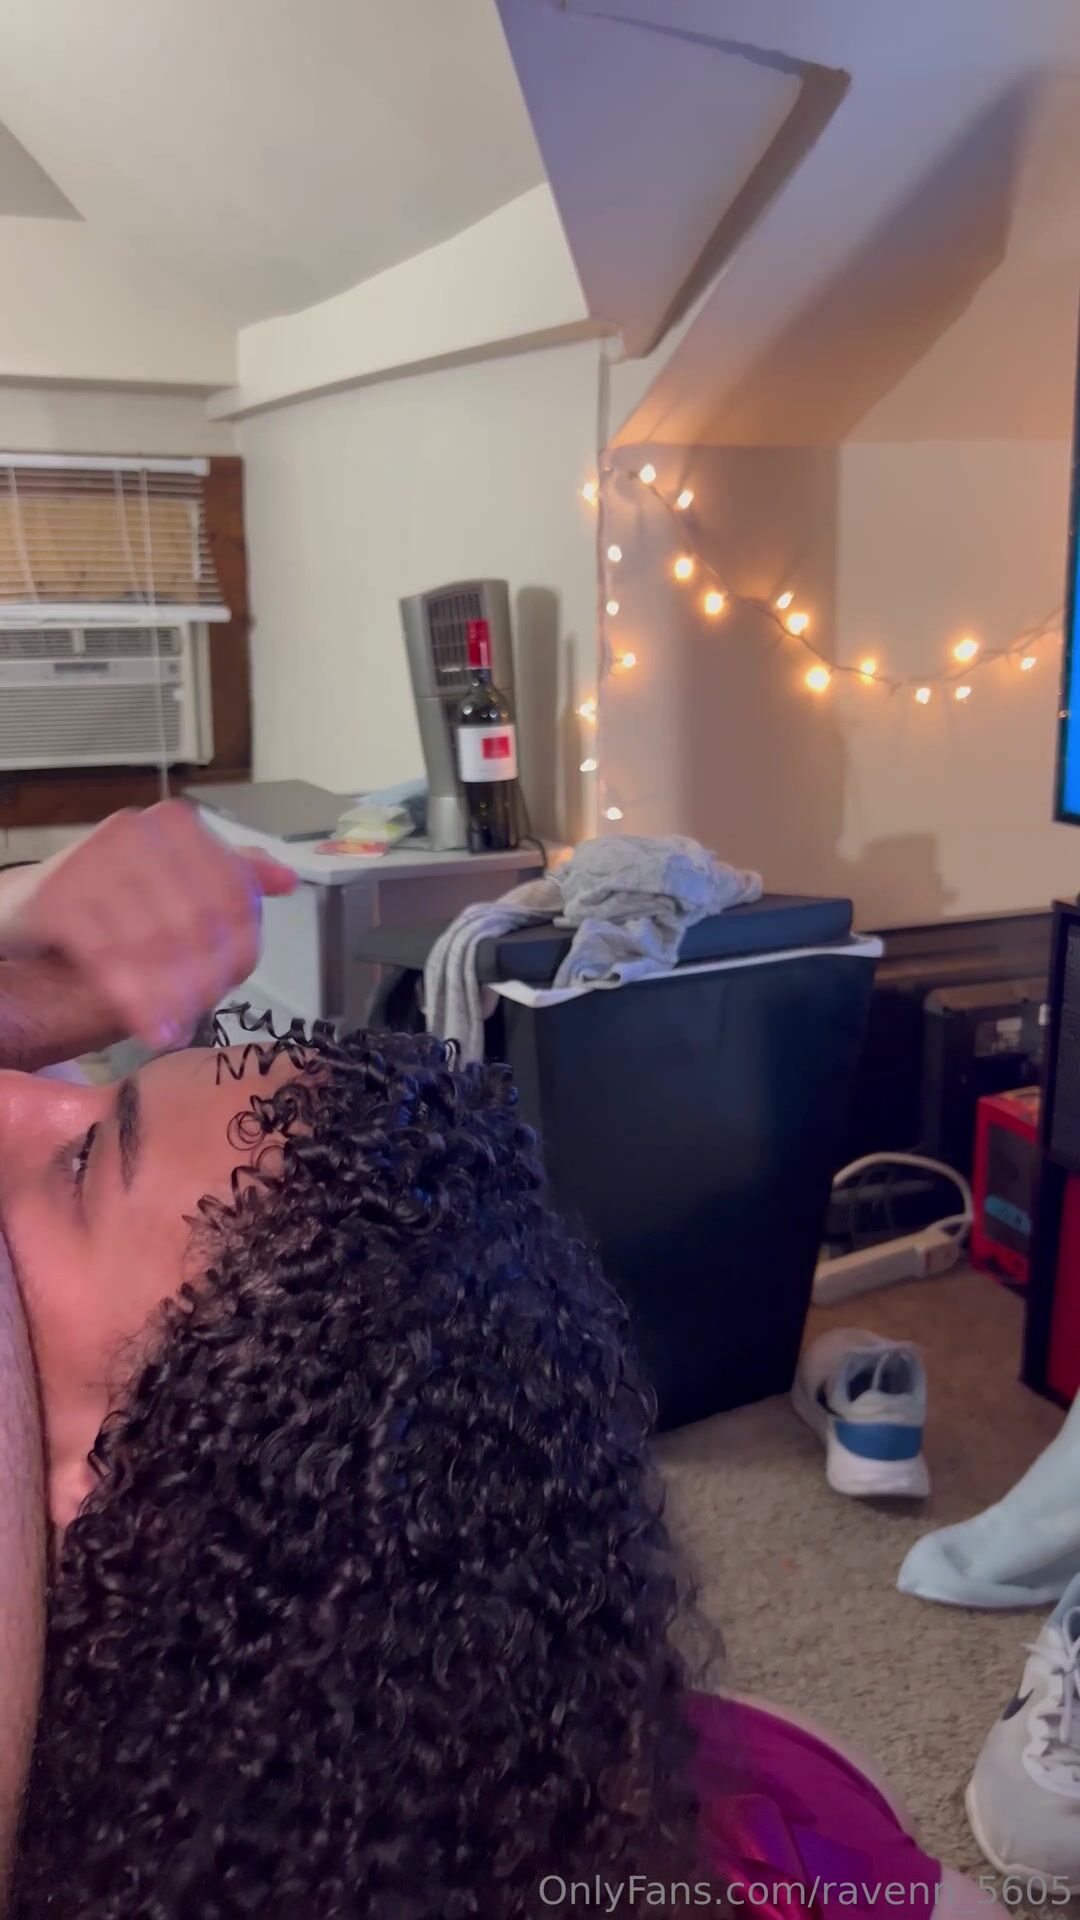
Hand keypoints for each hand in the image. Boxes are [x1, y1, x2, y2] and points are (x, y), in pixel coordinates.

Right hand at [0, 802, 295, 1049]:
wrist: (26, 906)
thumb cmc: (107, 895)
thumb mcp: (170, 879)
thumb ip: (228, 875)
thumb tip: (287, 879)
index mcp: (176, 823)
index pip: (234, 893)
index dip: (238, 946)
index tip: (231, 983)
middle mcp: (139, 831)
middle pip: (201, 922)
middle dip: (206, 975)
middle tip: (202, 1012)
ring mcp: (97, 858)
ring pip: (159, 945)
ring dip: (174, 996)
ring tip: (179, 1026)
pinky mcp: (61, 896)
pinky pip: (112, 959)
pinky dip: (136, 1000)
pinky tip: (151, 1028)